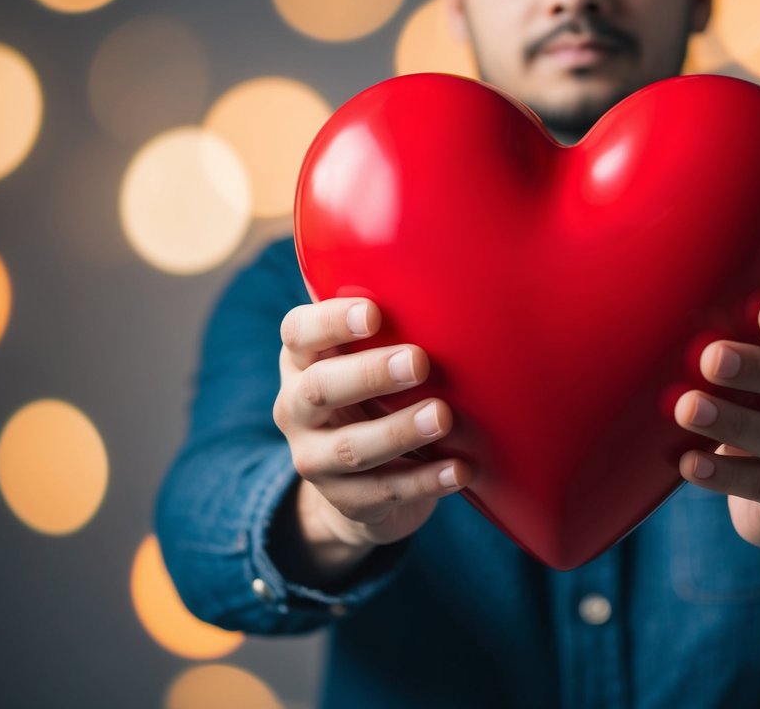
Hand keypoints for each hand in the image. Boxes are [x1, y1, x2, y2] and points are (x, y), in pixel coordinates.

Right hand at [272, 297, 470, 577]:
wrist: (356, 487)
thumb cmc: (376, 396)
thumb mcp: (369, 358)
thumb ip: (394, 322)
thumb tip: (462, 259)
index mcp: (303, 360)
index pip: (298, 333)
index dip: (331, 322)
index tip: (374, 313)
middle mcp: (297, 408)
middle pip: (321, 389)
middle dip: (370, 374)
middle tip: (420, 361)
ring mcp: (316, 459)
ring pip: (351, 448)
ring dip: (400, 431)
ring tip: (442, 416)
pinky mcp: (347, 501)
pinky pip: (386, 493)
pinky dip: (427, 481)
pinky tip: (462, 470)